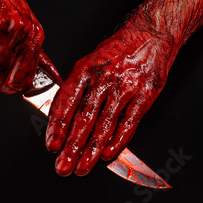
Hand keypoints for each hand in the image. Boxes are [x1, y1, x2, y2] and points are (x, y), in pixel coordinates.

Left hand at [45, 21, 173, 175]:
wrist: (151, 35)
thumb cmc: (118, 51)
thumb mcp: (90, 62)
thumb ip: (77, 89)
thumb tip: (61, 119)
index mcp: (85, 70)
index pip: (66, 102)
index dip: (57, 127)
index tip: (52, 146)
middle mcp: (104, 78)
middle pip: (84, 118)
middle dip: (72, 146)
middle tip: (63, 167)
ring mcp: (125, 87)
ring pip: (105, 124)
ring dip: (92, 150)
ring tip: (82, 167)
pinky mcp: (145, 94)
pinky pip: (129, 122)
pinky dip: (118, 141)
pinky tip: (107, 154)